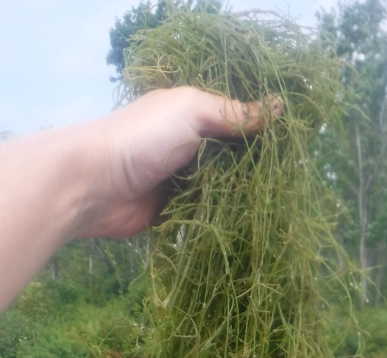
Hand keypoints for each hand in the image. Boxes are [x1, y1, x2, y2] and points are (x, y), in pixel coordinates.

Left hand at [74, 87, 282, 238]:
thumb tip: (280, 107)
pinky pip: (207, 212)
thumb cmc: (142, 139)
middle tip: (292, 177)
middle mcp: (188, 145)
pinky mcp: (174, 210)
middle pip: (231, 155)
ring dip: (241, 193)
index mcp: (191, 115)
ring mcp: (181, 179)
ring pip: (222, 186)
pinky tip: (249, 221)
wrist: (92, 185)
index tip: (294, 141)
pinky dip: (223, 215)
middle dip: (255, 165)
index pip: (236, 119)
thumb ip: (232, 113)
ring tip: (278, 202)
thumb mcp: (191, 113)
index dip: (262, 128)